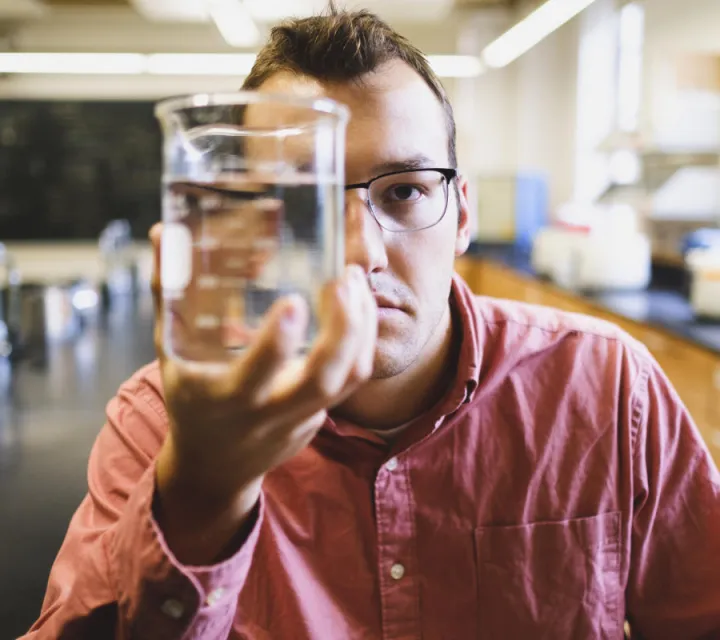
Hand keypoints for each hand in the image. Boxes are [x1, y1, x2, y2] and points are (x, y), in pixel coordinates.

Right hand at [149, 223, 376, 562]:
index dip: (277, 343)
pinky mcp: (321, 415)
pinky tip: (358, 305)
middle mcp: (269, 412)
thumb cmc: (191, 401)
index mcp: (226, 398)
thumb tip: (162, 234)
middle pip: (323, 381)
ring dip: (362, 327)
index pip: (256, 376)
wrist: (215, 466)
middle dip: (344, 329)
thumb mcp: (170, 354)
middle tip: (345, 278)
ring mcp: (301, 417)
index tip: (294, 301)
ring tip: (355, 282)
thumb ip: (169, 294)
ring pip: (350, 379)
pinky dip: (364, 338)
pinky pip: (354, 379)